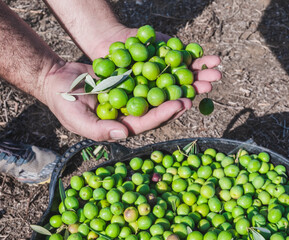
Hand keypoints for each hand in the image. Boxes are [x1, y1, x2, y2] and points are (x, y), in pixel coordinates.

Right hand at [44, 58, 219, 141]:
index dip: (164, 114)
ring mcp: (131, 94)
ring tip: (195, 77)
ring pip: (157, 90)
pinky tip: (178, 61)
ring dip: (175, 84)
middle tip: (196, 91)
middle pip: (158, 107)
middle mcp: (130, 111)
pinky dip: (162, 68)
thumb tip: (123, 134)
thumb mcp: (77, 118)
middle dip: (177, 100)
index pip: (147, 122)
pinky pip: (149, 73)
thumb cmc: (64, 102)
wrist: (57, 78)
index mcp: (122, 125)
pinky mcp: (130, 78)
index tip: (180, 105)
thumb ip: (99, 130)